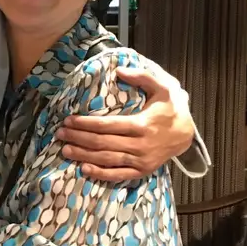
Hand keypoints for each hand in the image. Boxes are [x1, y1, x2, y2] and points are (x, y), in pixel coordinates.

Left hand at [56, 63, 194, 181]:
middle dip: (78, 138)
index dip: (85, 124)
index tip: (68, 120)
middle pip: (102, 143)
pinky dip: (101, 174)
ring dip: (84, 155)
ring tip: (65, 150)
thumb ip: (142, 77)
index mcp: (142, 125)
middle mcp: (140, 145)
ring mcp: (141, 160)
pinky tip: (84, 169)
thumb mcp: (162, 87)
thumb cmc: (170, 108)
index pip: (107, 126)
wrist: (186, 134)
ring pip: (107, 159)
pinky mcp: (142, 171)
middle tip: (60, 134)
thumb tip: (119, 70)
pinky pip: (118, 175)